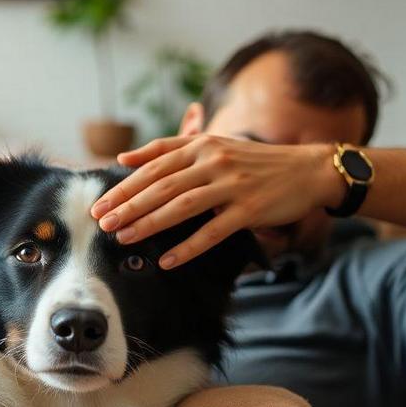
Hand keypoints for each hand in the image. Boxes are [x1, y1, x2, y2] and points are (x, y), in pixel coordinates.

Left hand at [90, 135, 344, 267]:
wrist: (307, 170)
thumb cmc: (254, 161)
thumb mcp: (213, 146)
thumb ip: (169, 149)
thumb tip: (125, 158)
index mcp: (201, 145)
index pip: (153, 165)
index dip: (124, 185)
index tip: (98, 203)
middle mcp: (214, 160)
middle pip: (161, 185)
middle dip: (128, 205)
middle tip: (101, 223)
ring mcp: (232, 185)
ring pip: (182, 206)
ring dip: (149, 223)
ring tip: (124, 238)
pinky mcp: (250, 209)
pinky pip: (213, 231)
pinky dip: (188, 247)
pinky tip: (168, 261)